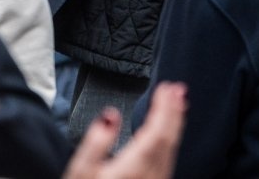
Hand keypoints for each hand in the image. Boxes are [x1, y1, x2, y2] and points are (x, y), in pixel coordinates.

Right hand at [63, 82, 186, 178]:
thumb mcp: (81, 171)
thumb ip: (96, 142)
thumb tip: (110, 116)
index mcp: (133, 168)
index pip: (156, 132)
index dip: (165, 108)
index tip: (168, 89)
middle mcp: (150, 177)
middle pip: (168, 140)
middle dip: (174, 113)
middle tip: (178, 90)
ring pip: (171, 152)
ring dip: (174, 127)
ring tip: (176, 107)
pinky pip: (166, 163)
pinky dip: (169, 144)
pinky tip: (166, 138)